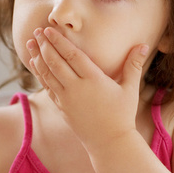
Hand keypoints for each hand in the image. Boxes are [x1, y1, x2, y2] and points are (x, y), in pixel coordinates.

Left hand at [27, 27, 149, 150]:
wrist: (109, 143)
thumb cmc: (122, 115)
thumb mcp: (130, 89)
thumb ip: (134, 65)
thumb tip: (144, 45)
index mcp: (93, 80)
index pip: (72, 56)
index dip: (59, 41)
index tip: (49, 29)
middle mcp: (76, 88)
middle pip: (55, 62)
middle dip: (44, 45)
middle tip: (36, 31)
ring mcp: (66, 99)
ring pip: (47, 74)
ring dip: (37, 57)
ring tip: (29, 43)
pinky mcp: (61, 108)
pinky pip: (47, 87)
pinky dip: (39, 74)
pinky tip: (34, 64)